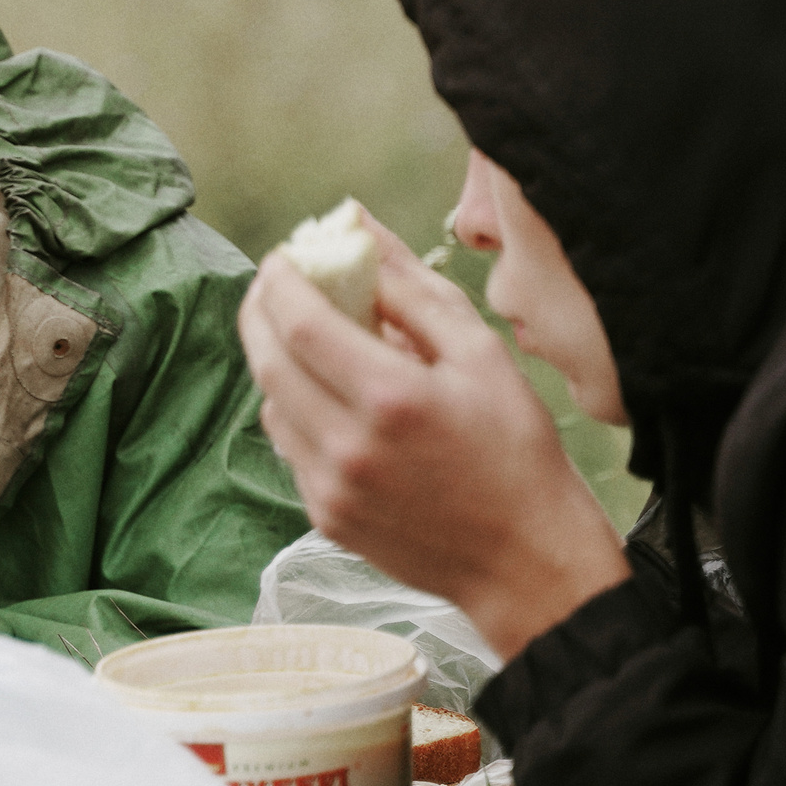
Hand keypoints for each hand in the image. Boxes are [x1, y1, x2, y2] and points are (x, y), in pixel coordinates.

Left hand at [238, 217, 629, 659]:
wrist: (524, 560)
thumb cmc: (515, 449)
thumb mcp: (480, 352)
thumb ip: (410, 287)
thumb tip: (358, 225)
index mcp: (390, 398)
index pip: (299, 322)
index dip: (279, 280)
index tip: (284, 255)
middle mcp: (348, 446)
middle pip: (267, 360)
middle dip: (261, 311)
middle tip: (277, 283)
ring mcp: (330, 488)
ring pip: (270, 403)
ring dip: (276, 360)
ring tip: (309, 337)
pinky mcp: (324, 517)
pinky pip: (289, 446)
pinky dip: (296, 408)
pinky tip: (331, 397)